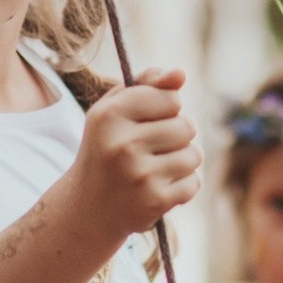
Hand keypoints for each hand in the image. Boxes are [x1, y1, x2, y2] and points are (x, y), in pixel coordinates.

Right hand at [70, 66, 200, 236]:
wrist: (88, 209)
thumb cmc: (106, 149)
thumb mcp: (113, 111)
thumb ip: (146, 85)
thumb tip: (180, 73)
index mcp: (109, 115)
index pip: (171, 98)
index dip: (166, 109)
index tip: (147, 122)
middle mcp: (122, 144)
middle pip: (186, 126)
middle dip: (177, 136)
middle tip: (151, 149)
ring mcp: (139, 175)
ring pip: (193, 155)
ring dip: (182, 161)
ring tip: (156, 168)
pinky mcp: (155, 201)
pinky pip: (193, 182)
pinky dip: (183, 186)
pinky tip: (159, 188)